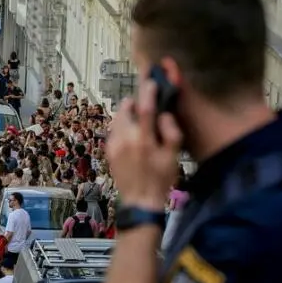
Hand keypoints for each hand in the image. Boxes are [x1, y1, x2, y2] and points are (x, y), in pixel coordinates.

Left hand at [105, 79, 181, 209]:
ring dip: (127, 114)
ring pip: (117, 119)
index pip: (145, 108)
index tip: (151, 81)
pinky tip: (131, 136)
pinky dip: (122, 127)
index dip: (148, 91)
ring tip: (138, 120)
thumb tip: (164, 115)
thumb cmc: (160, 179)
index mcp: (143, 140)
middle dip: (134, 102)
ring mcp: (113, 145)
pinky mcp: (108, 151)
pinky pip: (114, 131)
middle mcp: (125, 139)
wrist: (140, 201)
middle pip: (125, 109)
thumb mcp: (173, 158)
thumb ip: (171, 133)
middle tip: (144, 105)